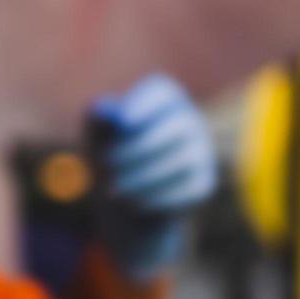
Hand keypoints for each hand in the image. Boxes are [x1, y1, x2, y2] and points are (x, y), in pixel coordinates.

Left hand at [90, 74, 217, 281]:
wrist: (128, 195)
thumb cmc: (109, 153)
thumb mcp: (95, 133)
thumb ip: (96, 117)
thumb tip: (105, 114)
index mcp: (163, 99)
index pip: (161, 95)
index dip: (145, 106)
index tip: (124, 122)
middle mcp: (189, 120)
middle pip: (172, 128)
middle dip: (135, 150)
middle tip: (106, 166)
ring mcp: (201, 152)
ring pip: (176, 164)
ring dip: (139, 180)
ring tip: (113, 190)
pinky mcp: (203, 183)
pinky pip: (182, 191)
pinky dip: (153, 199)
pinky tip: (133, 203)